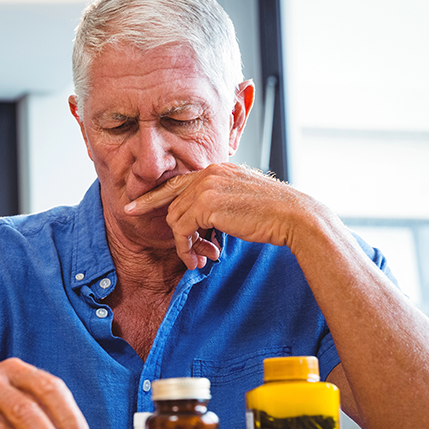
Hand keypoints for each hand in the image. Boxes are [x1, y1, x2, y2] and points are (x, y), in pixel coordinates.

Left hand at [124, 163, 317, 268]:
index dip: (154, 196)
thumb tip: (200, 221)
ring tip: (198, 260)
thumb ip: (219, 202)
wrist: (293, 216)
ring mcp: (206, 186)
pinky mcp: (206, 204)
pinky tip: (199, 259)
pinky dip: (185, 248)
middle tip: (160, 235)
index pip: (177, 181)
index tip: (134, 206)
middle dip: (167, 223)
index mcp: (217, 169)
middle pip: (172, 201)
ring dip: (183, 244)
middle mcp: (208, 173)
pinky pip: (181, 229)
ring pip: (175, 219)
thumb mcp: (241, 199)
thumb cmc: (274, 213)